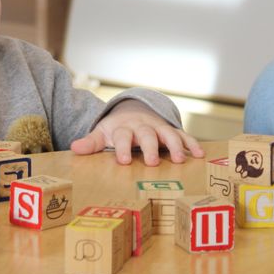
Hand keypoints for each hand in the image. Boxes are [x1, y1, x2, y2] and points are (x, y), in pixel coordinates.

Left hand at [70, 100, 204, 165]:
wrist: (133, 110)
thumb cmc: (116, 129)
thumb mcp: (102, 133)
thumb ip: (91, 142)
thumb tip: (74, 148)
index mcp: (124, 128)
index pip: (122, 136)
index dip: (122, 148)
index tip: (122, 161)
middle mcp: (142, 126)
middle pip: (146, 134)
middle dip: (150, 147)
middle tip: (152, 162)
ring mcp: (158, 127)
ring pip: (168, 133)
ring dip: (174, 145)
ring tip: (179, 160)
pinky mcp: (171, 131)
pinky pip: (183, 135)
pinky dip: (191, 144)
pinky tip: (199, 154)